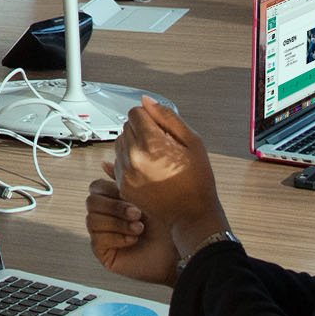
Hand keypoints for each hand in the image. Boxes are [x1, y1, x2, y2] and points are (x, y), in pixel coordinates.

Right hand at [86, 162, 179, 286]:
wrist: (180, 249)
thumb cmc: (169, 221)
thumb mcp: (147, 194)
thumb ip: (125, 178)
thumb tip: (104, 163)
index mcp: (115, 198)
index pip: (95, 187)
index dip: (110, 190)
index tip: (130, 194)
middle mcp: (106, 215)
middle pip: (91, 202)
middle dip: (115, 207)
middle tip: (138, 213)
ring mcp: (103, 234)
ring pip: (92, 220)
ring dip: (118, 223)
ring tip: (140, 229)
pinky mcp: (103, 251)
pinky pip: (97, 239)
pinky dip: (117, 237)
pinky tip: (134, 240)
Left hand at [114, 97, 228, 253]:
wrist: (191, 214)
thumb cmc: (197, 179)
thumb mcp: (193, 141)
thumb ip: (167, 117)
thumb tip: (146, 101)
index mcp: (151, 143)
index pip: (135, 113)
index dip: (149, 117)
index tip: (160, 128)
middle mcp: (133, 157)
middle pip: (126, 127)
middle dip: (141, 130)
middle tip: (160, 145)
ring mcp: (125, 173)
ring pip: (119, 143)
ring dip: (133, 145)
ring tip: (154, 158)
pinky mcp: (122, 186)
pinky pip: (117, 162)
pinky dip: (129, 161)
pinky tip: (147, 169)